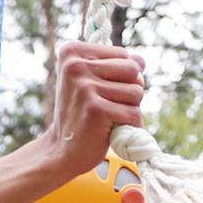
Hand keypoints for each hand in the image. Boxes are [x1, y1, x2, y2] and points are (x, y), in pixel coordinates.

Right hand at [46, 41, 145, 177]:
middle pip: (133, 69)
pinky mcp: (95, 109)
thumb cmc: (80, 115)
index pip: (122, 54)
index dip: (122, 76)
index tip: (102, 92)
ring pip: (136, 91)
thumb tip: (141, 61)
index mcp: (72, 52)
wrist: (62, 150)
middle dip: (130, 91)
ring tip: (109, 118)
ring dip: (130, 109)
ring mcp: (85, 87)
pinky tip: (112, 130)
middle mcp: (76, 65)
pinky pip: (133, 113)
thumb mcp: (93, 81)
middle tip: (110, 107)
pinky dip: (130, 126)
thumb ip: (117, 66)